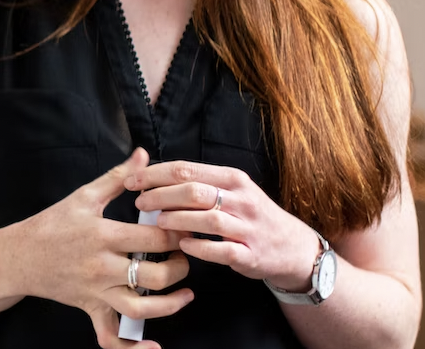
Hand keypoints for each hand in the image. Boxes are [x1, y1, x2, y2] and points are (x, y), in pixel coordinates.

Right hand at [13, 148, 193, 348]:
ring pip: (142, 308)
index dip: (178, 233)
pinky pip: (112, 337)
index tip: (186, 227)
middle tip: (185, 256)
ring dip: (171, 304)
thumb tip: (143, 155)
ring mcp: (96, 292)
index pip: (154, 238)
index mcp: (102, 235)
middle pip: (156, 275)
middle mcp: (101, 267)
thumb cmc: (52, 224)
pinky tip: (154, 347)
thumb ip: (118, 177)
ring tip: (185, 293)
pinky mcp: (91, 309)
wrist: (18, 256)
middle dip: (180, 266)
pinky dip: (134, 348)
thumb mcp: (83, 196)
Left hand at [126, 161, 321, 290]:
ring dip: (177, 219)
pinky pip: (222, 250)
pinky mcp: (250, 254)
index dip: (154, 174)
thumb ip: (199, 182)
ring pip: (207, 218)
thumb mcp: (232, 190)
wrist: (293, 247)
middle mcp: (241, 199)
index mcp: (232, 179)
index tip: (132, 181)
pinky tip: (183, 245)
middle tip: (139, 203)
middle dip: (160, 195)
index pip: (186, 170)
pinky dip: (200, 247)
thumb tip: (153, 176)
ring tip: (157, 222)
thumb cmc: (251, 216)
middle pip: (193, 191)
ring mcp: (248, 227)